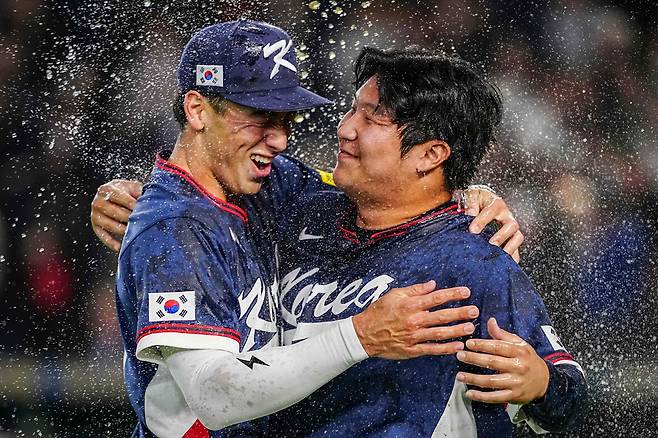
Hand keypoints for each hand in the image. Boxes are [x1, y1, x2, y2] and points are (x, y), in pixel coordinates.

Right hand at [90, 179, 142, 251]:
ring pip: (110, 225)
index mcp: (106, 189)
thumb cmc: (125, 192)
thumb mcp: (131, 187)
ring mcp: (95, 215)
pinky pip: (103, 236)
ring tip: (135, 233)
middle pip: (115, 213)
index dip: (132, 204)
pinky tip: (121, 247)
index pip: (120, 197)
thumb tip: (145, 199)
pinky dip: (111, 243)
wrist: (111, 194)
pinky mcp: (96, 226)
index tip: (141, 209)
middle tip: (141, 223)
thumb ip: (138, 191)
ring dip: (123, 230)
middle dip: (130, 218)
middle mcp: (98, 202)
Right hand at [352, 280, 478, 359]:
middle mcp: (414, 320)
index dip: (452, 294)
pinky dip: (445, 348)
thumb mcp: (393, 295)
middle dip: (460, 313)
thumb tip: (432, 284)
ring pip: (439, 333)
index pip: (435, 298)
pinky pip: (432, 349)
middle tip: (475, 311)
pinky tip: (458, 346)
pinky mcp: (412, 350)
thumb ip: (414, 290)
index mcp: (410, 305)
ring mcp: (414, 336)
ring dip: (456, 330)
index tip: (466, 292)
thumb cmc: (378, 312)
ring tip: (471, 328)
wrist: (364, 334)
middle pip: (441, 316)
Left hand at [455, 317, 548, 403]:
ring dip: (474, 379)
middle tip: (460, 355)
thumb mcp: (519, 344)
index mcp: (519, 352)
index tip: (468, 343)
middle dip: (474, 359)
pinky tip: (470, 393)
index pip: (498, 347)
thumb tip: (490, 321)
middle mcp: (518, 367)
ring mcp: (516, 383)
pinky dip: (482, 397)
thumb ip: (502, 334)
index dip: (482, 345)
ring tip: (460, 376)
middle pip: (493, 362)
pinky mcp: (514, 396)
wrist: (545, 381)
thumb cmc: (528, 359)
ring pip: (491, 381)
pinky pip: (495, 397)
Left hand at [463, 186, 523, 261]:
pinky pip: (517, 248)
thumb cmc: (477, 199)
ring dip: (510, 247)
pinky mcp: (511, 237)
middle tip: (490, 244)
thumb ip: (471, 203)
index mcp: (497, 203)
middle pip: (511, 225)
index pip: (491, 211)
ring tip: (499, 256)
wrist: (482, 200)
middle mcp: (507, 215)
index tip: (473, 230)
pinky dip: (513, 256)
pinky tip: (505, 263)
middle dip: (501, 236)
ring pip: (518, 237)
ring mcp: (510, 227)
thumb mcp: (472, 195)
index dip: (482, 221)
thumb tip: (470, 214)